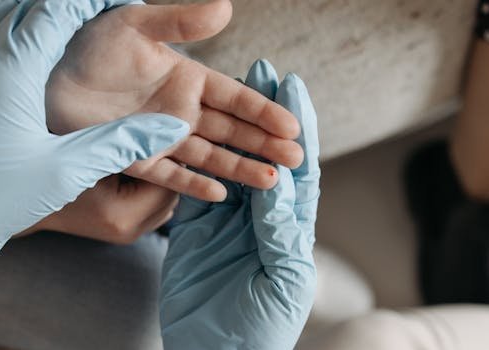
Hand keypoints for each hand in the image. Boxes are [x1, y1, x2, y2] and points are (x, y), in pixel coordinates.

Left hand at [0, 0, 188, 320]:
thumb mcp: (68, 172)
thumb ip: (122, 143)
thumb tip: (173, 127)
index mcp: (11, 71)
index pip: (58, 9)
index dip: (95, 1)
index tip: (126, 2)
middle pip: (31, 3)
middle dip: (72, 1)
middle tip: (107, 10)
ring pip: (1, 10)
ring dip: (38, 7)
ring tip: (71, 16)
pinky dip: (3, 19)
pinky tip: (19, 33)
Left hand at [47, 0, 303, 201]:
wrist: (48, 75)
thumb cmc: (91, 45)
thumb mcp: (137, 25)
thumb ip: (181, 20)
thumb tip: (226, 7)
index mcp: (186, 78)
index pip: (234, 97)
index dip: (263, 111)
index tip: (292, 126)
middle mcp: (179, 111)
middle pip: (230, 131)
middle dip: (264, 144)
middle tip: (297, 160)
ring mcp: (160, 137)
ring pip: (208, 155)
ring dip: (240, 167)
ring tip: (271, 182)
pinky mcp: (136, 158)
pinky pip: (169, 175)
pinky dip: (192, 184)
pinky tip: (218, 194)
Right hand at [160, 60, 319, 348]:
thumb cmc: (262, 329)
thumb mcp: (283, 281)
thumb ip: (282, 233)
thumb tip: (280, 181)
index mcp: (291, 228)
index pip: (298, 169)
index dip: (297, 128)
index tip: (292, 89)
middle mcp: (262, 219)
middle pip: (263, 155)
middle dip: (263, 113)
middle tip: (259, 70)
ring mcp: (228, 224)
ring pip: (230, 164)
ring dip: (229, 127)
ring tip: (223, 87)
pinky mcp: (196, 233)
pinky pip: (196, 189)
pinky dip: (196, 161)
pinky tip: (190, 132)